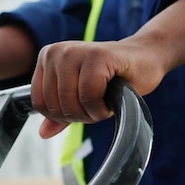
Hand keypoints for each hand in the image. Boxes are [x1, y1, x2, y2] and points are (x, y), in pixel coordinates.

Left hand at [31, 39, 165, 138]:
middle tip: (96, 107)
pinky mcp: (97, 55)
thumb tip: (43, 133)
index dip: (62, 116)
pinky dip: (101, 107)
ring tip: (103, 103)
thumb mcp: (80, 98)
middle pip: (55, 105)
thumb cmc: (112, 78)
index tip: (81, 109)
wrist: (145, 60)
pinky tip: (110, 100)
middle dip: (79, 116)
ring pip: (70, 101)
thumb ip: (60, 114)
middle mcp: (57, 51)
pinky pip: (89, 95)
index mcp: (47, 58)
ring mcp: (75, 51)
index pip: (40, 103)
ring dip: (91, 113)